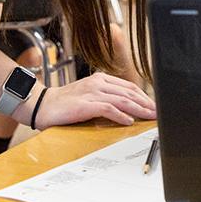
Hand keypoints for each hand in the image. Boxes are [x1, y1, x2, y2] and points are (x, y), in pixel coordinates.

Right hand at [33, 72, 155, 129]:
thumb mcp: (87, 96)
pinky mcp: (86, 104)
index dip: (143, 96)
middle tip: (158, 113)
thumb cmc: (64, 103)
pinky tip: (129, 121)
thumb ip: (104, 99)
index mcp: (99, 79)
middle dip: (146, 103)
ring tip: (150, 117)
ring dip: (139, 110)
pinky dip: (121, 115)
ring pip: (122, 100)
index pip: (128, 87)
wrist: (42, 105)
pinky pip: (108, 109)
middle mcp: (98, 83)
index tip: (154, 106)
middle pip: (129, 93)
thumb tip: (124, 110)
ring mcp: (92, 92)